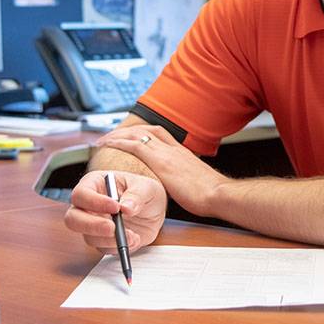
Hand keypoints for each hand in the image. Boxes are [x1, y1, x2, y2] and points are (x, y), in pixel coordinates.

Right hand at [64, 170, 165, 254]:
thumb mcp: (146, 188)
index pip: (81, 194)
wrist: (153, 211)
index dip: (94, 202)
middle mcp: (88, 206)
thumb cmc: (145, 192)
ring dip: (110, 239)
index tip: (115, 207)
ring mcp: (93, 225)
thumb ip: (137, 195)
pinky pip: (103, 248)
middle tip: (113, 228)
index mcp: (94, 184)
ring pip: (88, 237)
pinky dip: (118, 247)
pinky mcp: (102, 240)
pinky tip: (134, 239)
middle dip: (92, 226)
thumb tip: (126, 208)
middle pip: (73, 219)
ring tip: (133, 235)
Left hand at [95, 125, 227, 216]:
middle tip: (114, 135)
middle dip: (129, 130)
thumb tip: (178, 187)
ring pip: (138, 133)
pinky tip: (108, 145)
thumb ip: (184, 179)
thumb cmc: (210, 194)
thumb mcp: (195, 182)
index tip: (133, 136)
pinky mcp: (160, 160)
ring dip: (120, 134)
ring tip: (106, 139)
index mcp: (182, 152)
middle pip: (148, 129)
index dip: (144, 133)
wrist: (217, 193)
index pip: (160, 134)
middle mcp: (174, 148)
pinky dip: (120, 142)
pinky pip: (135, 145)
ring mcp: (167, 152)